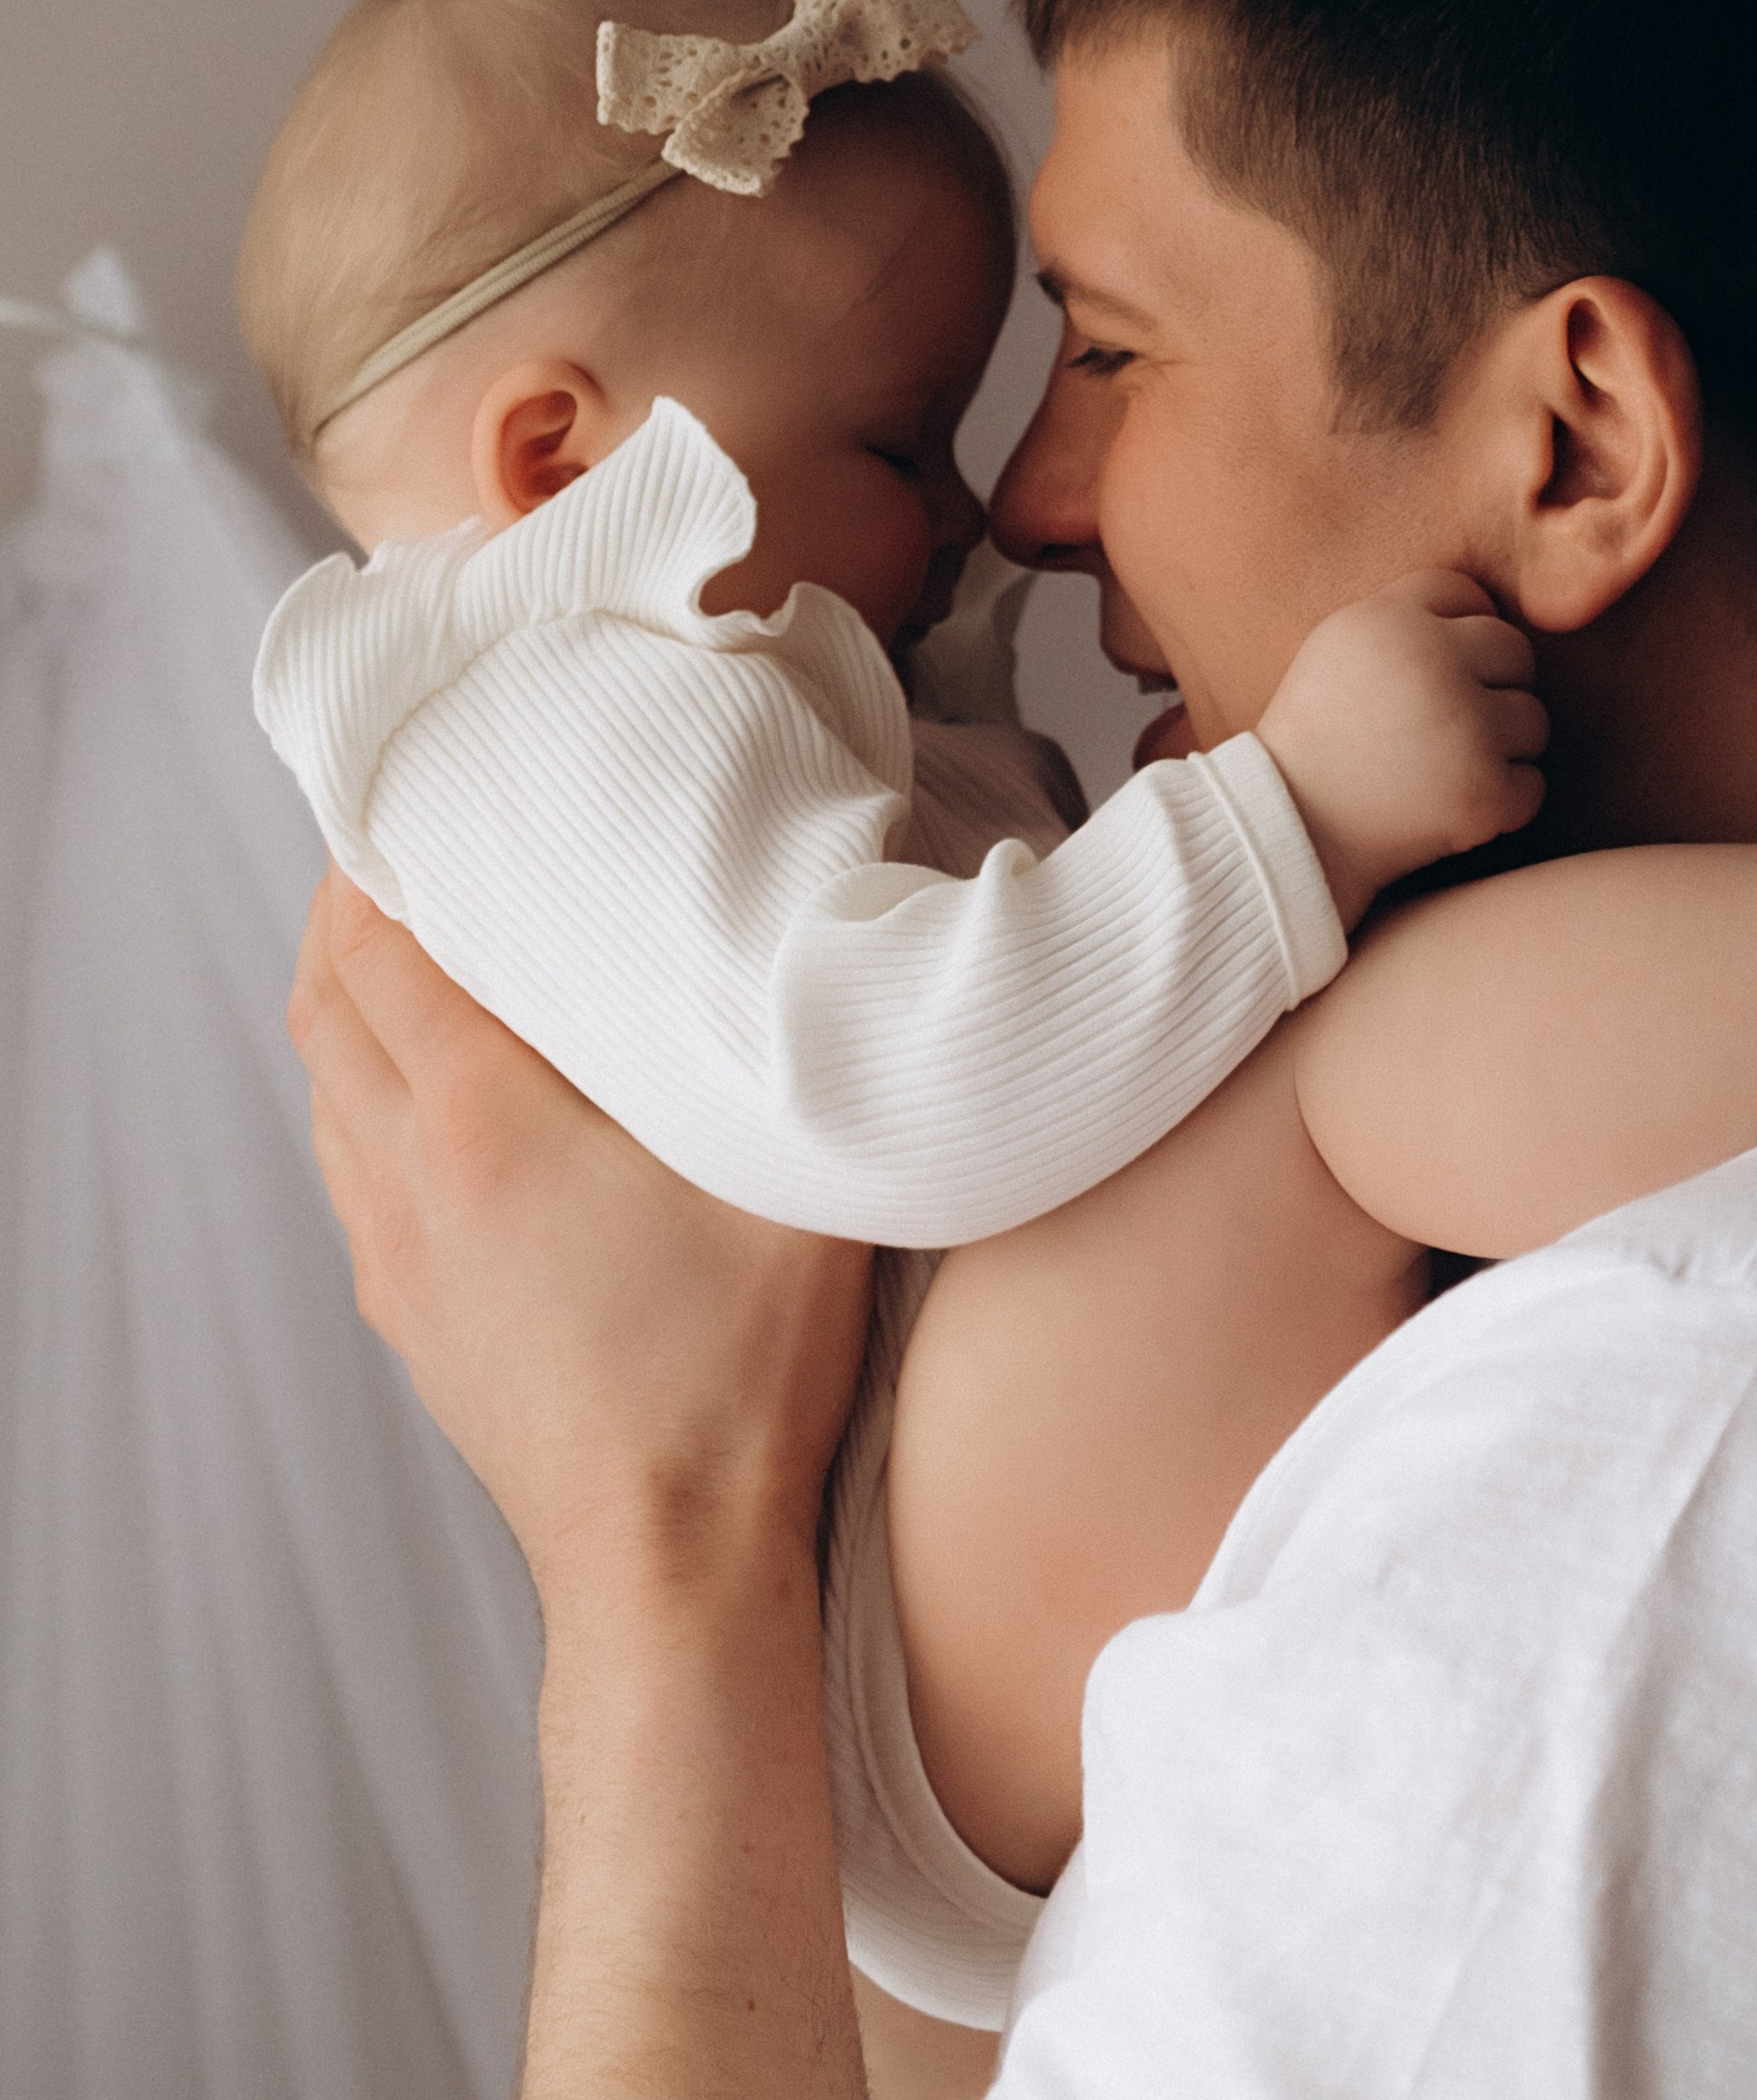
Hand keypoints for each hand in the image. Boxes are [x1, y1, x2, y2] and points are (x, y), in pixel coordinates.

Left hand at [288, 870, 872, 1593]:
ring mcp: (396, 1258)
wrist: (665, 1563)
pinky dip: (360, 1096)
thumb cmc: (736, 1376)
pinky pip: (348, 1171)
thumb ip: (796, 1052)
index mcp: (482, 1123)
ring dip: (348, 1007)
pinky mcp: (410, 1319)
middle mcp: (409, 1179)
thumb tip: (828, 940)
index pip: (379, 952)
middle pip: (326, 1008)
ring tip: (412, 949)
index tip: (410, 798)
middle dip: (346, 913)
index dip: (376, 862)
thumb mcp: (795, 1180)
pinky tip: (427, 1097)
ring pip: (324, 1093)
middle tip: (399, 845)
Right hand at [1257, 570, 1547, 929]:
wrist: (1288, 833)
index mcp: (1387, 620)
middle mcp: (1431, 660)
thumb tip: (1482, 612)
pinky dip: (1502, 804)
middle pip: (1513, 649)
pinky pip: (1531, 785)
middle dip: (1496, 687)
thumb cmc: (1314, 744)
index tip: (1446, 670)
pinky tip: (1452, 809)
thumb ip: (1401, 624)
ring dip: (1504, 748)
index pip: (1462, 592)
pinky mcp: (1482, 790)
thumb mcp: (1336, 653)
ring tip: (1446, 770)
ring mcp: (1463, 726)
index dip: (1463, 629)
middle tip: (1455, 727)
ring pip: (1533, 719)